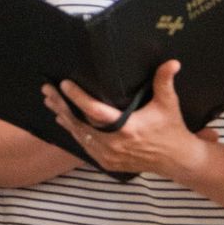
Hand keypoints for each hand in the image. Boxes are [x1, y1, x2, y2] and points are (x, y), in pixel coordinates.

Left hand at [42, 60, 214, 176]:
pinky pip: (84, 146)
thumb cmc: (171, 129)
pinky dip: (73, 132)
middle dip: (61, 105)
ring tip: (50, 101)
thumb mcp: (168, 104)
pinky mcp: (107, 162)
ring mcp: (109, 155)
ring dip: (63, 117)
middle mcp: (114, 144)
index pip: (95, 111)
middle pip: (79, 123)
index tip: (65, 84)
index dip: (78, 97)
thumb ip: (165, 82)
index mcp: (127, 128)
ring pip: (79, 135)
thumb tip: (172, 62)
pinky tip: (63, 120)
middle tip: (48, 89)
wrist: (175, 160)